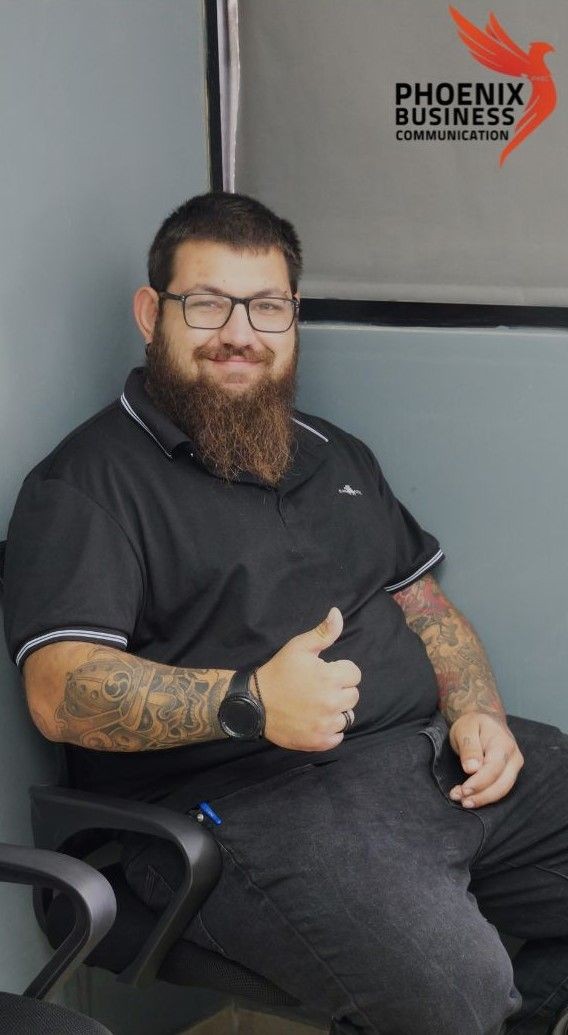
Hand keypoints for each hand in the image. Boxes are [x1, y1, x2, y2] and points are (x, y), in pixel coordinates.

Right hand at [257, 608, 360, 751]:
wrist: (255, 703)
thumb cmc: (278, 672)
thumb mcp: (299, 647)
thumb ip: (323, 632)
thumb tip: (338, 613)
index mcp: (330, 677)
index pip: (354, 674)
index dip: (340, 671)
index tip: (324, 672)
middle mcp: (332, 702)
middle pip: (353, 695)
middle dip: (340, 690)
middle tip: (319, 688)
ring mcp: (326, 724)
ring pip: (347, 717)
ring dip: (337, 711)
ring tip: (318, 705)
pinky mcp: (319, 741)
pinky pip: (338, 737)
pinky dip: (331, 730)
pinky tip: (316, 720)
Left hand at [448, 711, 523, 807]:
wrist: (485, 720)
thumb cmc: (473, 724)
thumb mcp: (465, 729)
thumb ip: (469, 747)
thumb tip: (472, 769)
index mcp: (503, 743)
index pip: (494, 768)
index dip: (479, 782)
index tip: (463, 790)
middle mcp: (514, 757)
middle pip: (502, 784)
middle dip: (481, 796)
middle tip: (460, 799)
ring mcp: (515, 767)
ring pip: (503, 790)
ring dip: (483, 799)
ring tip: (463, 801)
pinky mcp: (510, 774)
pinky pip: (500, 789)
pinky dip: (486, 796)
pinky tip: (471, 798)